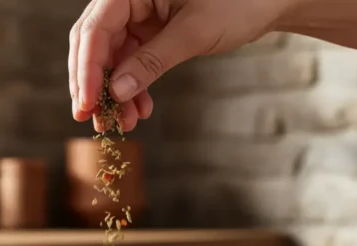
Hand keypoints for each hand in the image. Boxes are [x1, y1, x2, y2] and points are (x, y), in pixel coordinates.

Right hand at [69, 0, 293, 130]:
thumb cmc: (239, 2)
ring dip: (115, 93)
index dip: (87, 70)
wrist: (269, 0)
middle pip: (95, 44)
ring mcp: (139, 14)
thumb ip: (152, 61)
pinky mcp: (150, 30)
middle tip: (93, 119)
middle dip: (94, 84)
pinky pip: (132, 62)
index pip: (95, 29)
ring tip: (122, 123)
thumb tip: (117, 92)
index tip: (87, 104)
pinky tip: (140, 110)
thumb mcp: (193, 32)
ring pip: (112, 58)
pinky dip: (134, 87)